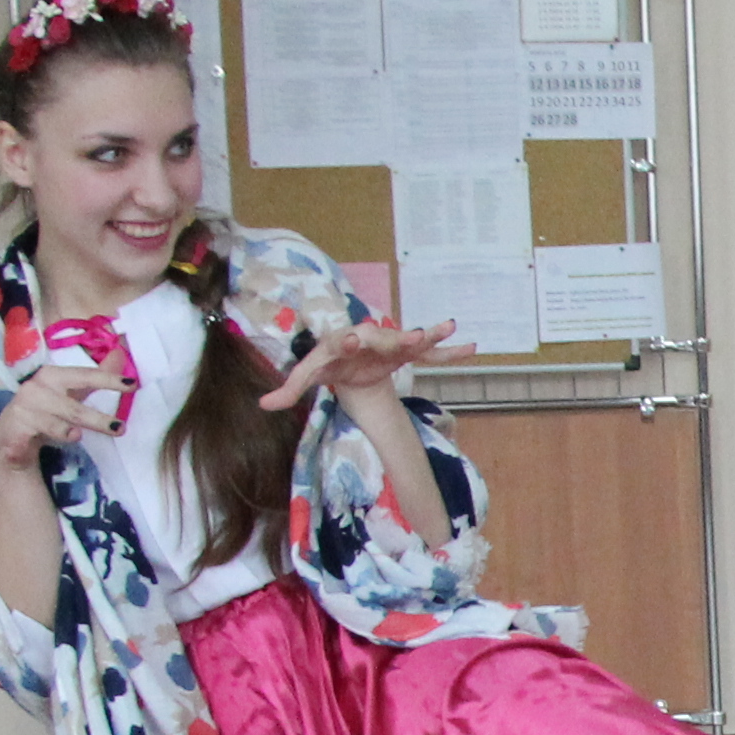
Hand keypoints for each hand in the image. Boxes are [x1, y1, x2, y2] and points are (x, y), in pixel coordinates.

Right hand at [0, 366, 119, 477]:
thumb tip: (119, 355)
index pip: (85, 376)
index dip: (108, 380)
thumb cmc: (46, 410)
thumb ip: (95, 378)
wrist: (10, 436)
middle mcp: (36, 388)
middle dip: (97, 419)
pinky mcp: (16, 427)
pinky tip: (64, 438)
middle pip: (73, 406)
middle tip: (120, 428)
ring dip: (72, 431)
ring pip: (57, 422)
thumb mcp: (72, 392)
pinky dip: (53, 435)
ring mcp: (25, 408)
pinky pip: (41, 432)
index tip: (132, 384)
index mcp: (53, 376)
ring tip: (80, 436)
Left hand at [260, 318, 469, 413]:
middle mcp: (368, 337)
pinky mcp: (406, 353)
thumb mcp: (308, 376)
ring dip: (428, 335)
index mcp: (341, 342)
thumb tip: (263, 406)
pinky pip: (430, 354)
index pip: (343, 341)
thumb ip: (290, 389)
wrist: (349, 355)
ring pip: (410, 339)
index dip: (348, 341)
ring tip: (447, 328)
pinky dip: (448, 351)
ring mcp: (390, 344)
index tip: (353, 339)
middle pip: (383, 336)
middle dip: (397, 336)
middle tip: (412, 337)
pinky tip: (470, 347)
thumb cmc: (328, 365)